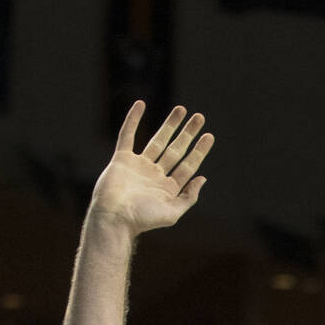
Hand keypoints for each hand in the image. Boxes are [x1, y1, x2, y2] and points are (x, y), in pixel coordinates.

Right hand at [89, 101, 214, 234]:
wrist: (114, 218)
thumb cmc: (142, 219)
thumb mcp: (173, 212)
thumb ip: (189, 197)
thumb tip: (202, 178)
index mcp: (168, 188)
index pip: (188, 165)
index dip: (199, 150)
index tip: (209, 135)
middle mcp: (155, 175)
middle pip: (176, 149)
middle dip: (188, 133)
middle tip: (200, 117)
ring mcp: (139, 166)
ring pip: (157, 140)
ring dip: (170, 125)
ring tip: (182, 109)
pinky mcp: (121, 159)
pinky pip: (127, 135)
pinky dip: (132, 120)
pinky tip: (140, 105)